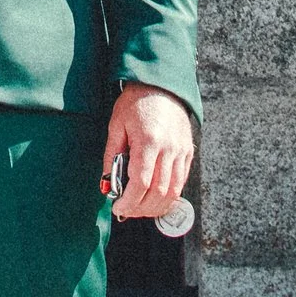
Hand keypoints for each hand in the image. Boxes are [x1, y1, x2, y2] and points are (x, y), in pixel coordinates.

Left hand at [102, 84, 193, 221]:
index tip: (118, 208)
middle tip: (127, 211)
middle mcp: (169, 149)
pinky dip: (169, 196)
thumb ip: (112, 157)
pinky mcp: (188, 152)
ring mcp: (181, 151)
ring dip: (156, 207)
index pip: (140, 183)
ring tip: (140, 209)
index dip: (129, 202)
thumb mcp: (116, 126)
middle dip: (141, 209)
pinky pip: (181, 181)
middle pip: (158, 192)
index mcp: (148, 141)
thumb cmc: (136, 103)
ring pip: (173, 191)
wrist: (161, 85)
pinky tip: (156, 198)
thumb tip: (107, 186)